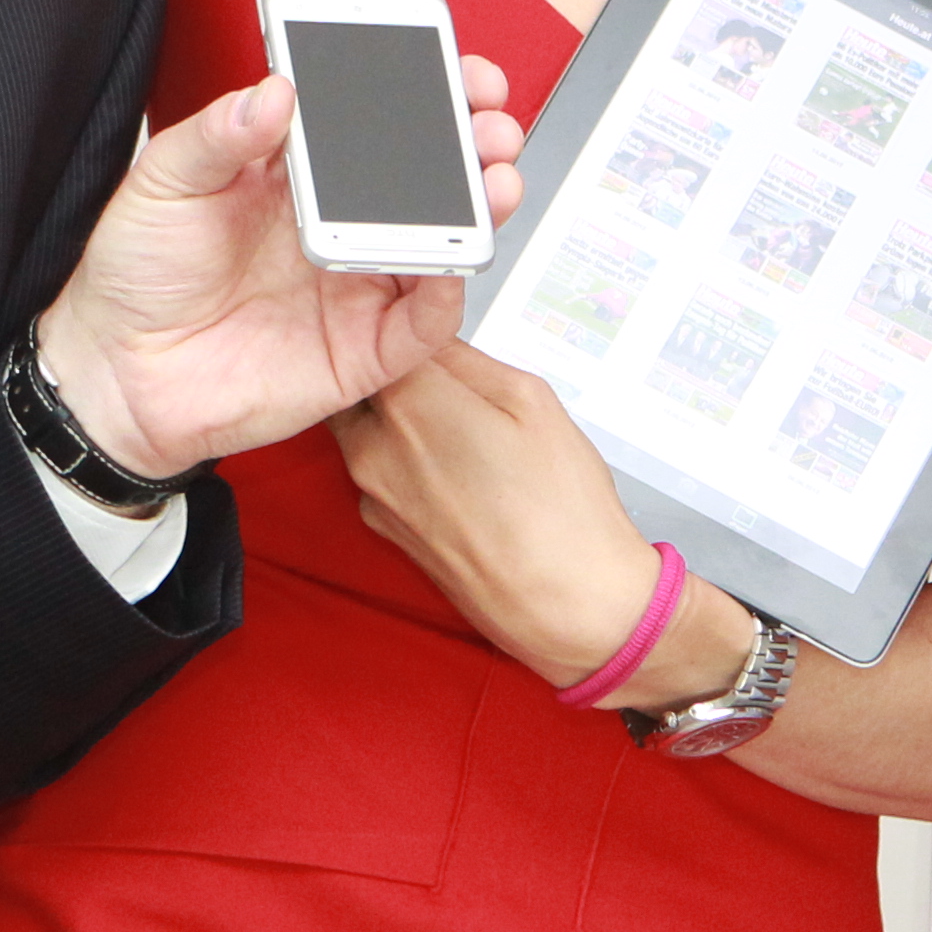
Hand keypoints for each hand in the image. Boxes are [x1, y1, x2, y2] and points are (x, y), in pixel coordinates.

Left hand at [28, 63, 523, 483]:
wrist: (116, 373)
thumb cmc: (137, 274)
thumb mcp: (163, 181)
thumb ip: (219, 133)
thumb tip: (277, 88)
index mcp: (299, 172)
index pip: (379, 119)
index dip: (426, 90)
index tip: (454, 67)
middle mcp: (340, 223)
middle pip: (430, 175)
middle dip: (474, 141)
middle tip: (490, 122)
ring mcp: (357, 285)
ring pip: (441, 241)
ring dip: (480, 207)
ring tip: (493, 178)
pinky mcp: (362, 349)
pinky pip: (423, 324)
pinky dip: (448, 294)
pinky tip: (452, 262)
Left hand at [333, 340, 748, 703]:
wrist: (566, 606)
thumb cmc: (562, 510)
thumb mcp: (532, 400)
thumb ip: (468, 358)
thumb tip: (435, 337)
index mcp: (411, 403)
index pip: (381, 333)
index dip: (410, 326)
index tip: (434, 325)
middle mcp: (375, 448)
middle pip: (365, 382)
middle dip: (398, 372)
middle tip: (452, 378)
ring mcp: (372, 493)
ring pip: (368, 426)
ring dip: (403, 418)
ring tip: (467, 429)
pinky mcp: (382, 527)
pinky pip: (382, 471)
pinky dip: (409, 462)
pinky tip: (462, 474)